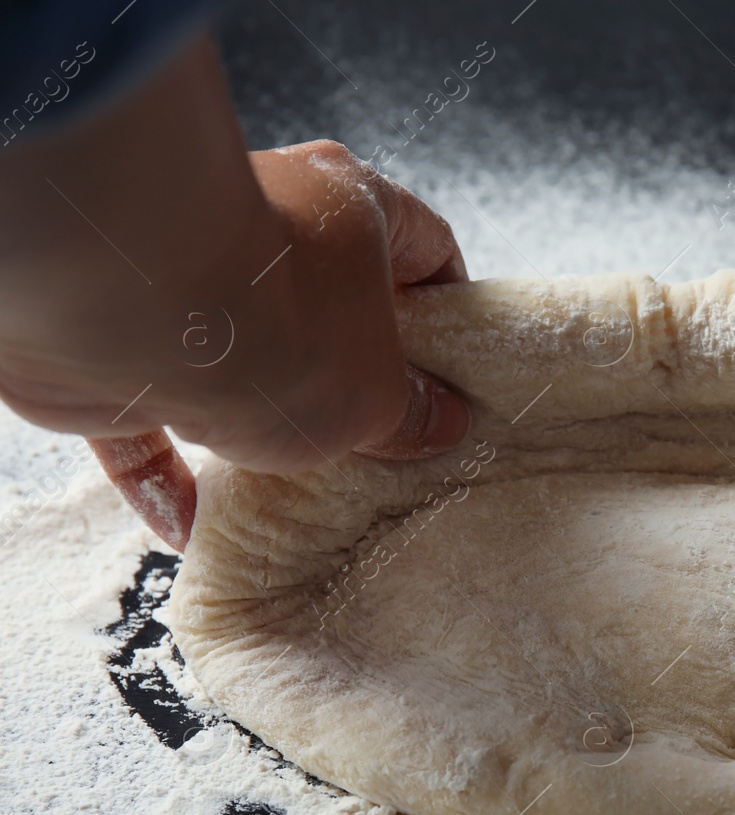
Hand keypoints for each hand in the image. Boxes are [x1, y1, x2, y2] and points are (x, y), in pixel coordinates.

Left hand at [0, 41, 470, 551]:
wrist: (116, 312)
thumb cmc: (276, 325)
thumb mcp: (378, 392)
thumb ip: (411, 411)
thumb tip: (440, 422)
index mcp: (352, 209)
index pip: (426, 247)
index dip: (450, 309)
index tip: (461, 371)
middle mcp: (267, 228)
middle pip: (329, 306)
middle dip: (348, 379)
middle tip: (381, 442)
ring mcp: (182, 277)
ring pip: (234, 361)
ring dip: (254, 426)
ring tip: (290, 491)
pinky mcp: (111, 336)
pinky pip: (145, 413)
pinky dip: (166, 469)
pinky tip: (189, 523)